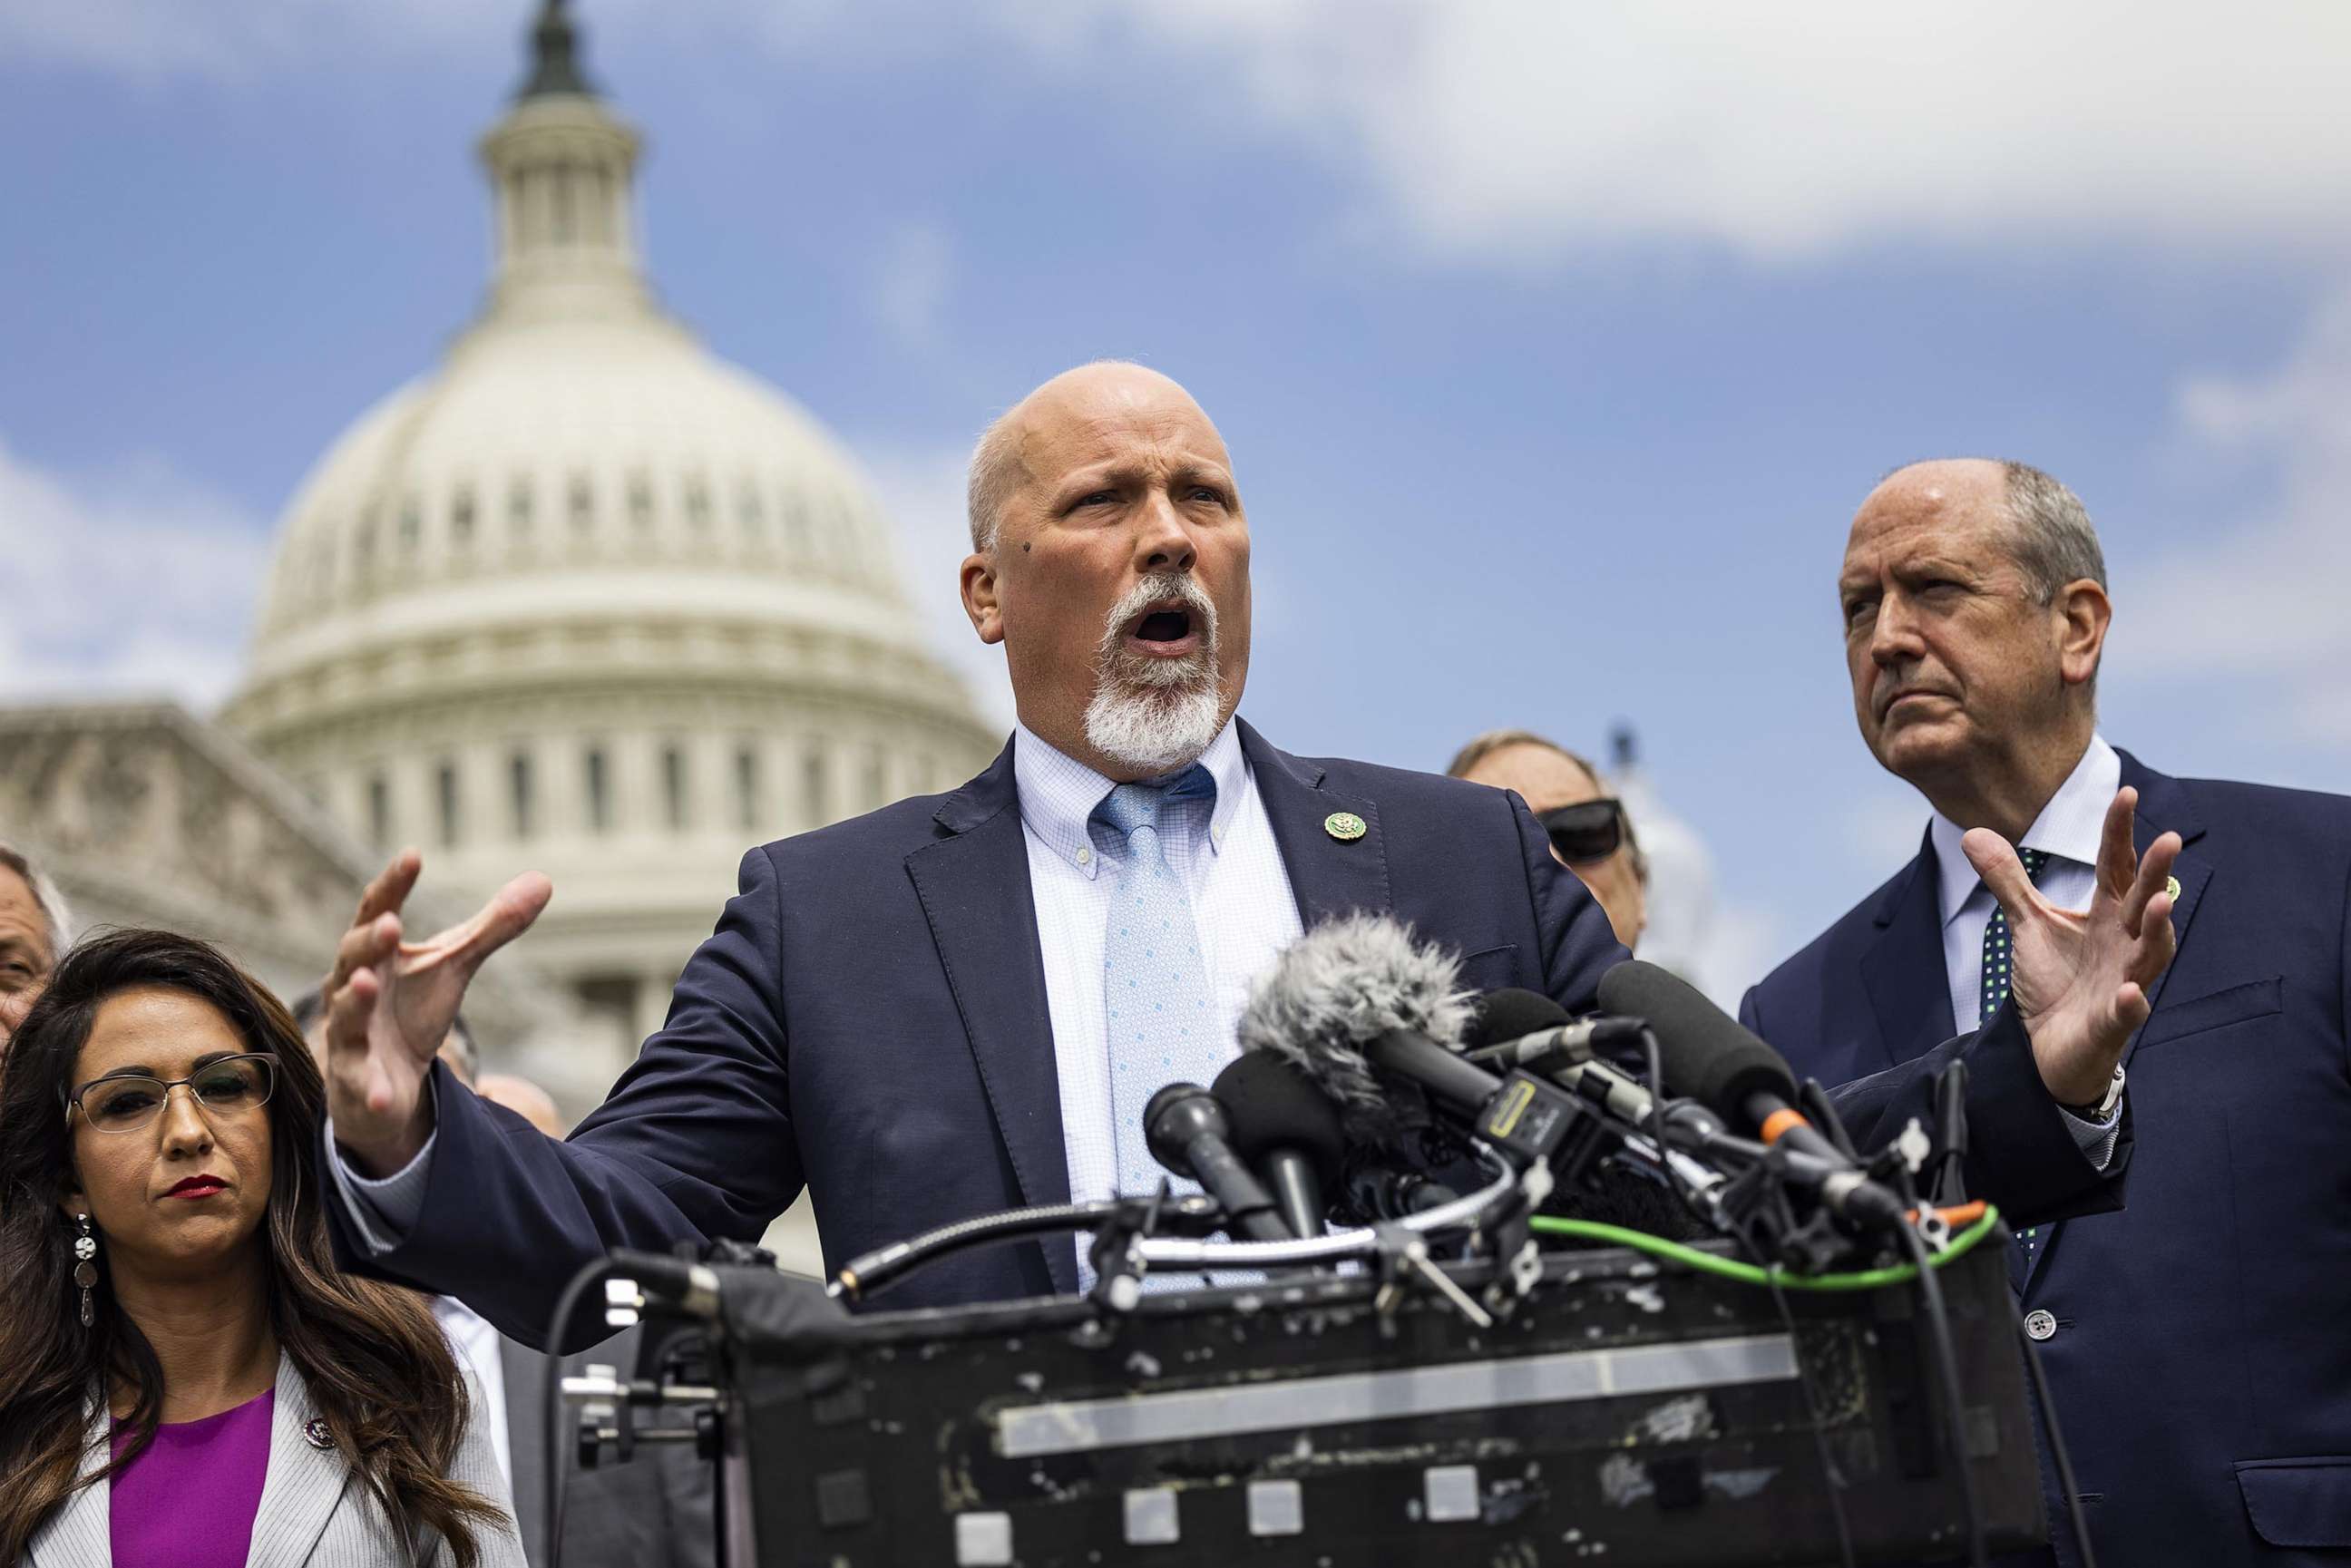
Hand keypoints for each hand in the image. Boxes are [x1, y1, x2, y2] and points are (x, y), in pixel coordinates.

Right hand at [321, 850, 551, 1175]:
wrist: (388, 1080)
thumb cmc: (412, 1009)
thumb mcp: (454, 966)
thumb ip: (493, 926)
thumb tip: (544, 880)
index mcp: (377, 954)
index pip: (378, 910)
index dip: (394, 884)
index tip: (414, 855)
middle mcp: (353, 988)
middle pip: (353, 958)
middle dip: (369, 941)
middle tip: (390, 922)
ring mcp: (349, 1036)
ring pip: (345, 1015)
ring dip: (354, 1000)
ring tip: (368, 983)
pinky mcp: (355, 1081)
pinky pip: (359, 1083)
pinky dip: (370, 1087)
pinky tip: (382, 1094)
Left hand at [1963, 787, 2180, 1106]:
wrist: (2049, 1045)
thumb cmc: (2053, 980)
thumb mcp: (2028, 924)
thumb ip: (2009, 881)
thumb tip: (1975, 833)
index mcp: (2106, 915)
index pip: (2116, 866)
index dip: (2120, 832)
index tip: (2125, 793)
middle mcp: (2123, 942)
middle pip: (2144, 902)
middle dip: (2157, 873)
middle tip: (2169, 839)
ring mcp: (2123, 981)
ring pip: (2151, 953)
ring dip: (2158, 929)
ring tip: (2162, 901)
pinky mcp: (2114, 1021)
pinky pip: (2128, 1011)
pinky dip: (2130, 1003)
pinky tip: (2130, 993)